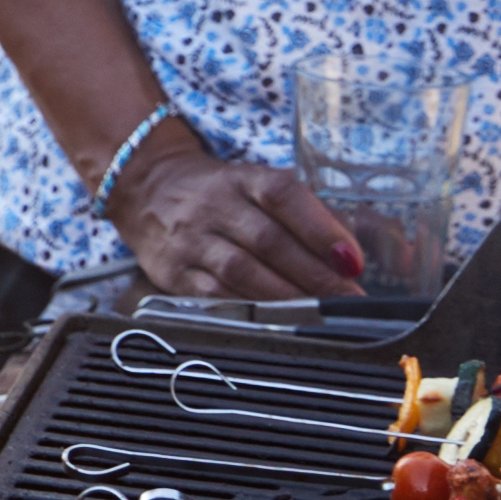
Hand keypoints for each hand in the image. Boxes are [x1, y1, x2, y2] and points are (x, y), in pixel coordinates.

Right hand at [111, 136, 363, 300]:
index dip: (320, 228)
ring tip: (320, 317)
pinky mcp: (172, 271)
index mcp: (242, 178)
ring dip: (286, 297)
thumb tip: (352, 259)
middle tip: (350, 300)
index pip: (283, 195)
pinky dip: (248, 309)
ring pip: (240, 271)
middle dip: (315, 275)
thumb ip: (303, 215)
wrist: (147, 188)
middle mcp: (214, 205)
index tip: (352, 260)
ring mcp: (190, 239)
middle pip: (268, 240)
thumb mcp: (257, 186)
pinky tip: (274, 321)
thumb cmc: (221, 194)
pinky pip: (212, 295)